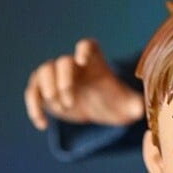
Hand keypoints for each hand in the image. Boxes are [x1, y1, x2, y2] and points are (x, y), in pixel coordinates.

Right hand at [23, 38, 145, 130]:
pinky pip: (33, 93)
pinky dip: (34, 107)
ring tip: (60, 108)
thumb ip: (133, 105)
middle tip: (70, 101)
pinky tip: (42, 125)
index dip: (83, 51)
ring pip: (43, 72)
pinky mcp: (43, 91)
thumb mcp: (125, 104)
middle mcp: (73, 65)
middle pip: (62, 62)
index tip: (82, 61)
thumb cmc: (112, 101)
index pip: (87, 47)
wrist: (96, 108)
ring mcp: (55, 76)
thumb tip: (139, 110)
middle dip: (63, 80)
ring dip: (47, 88)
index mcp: (93, 62)